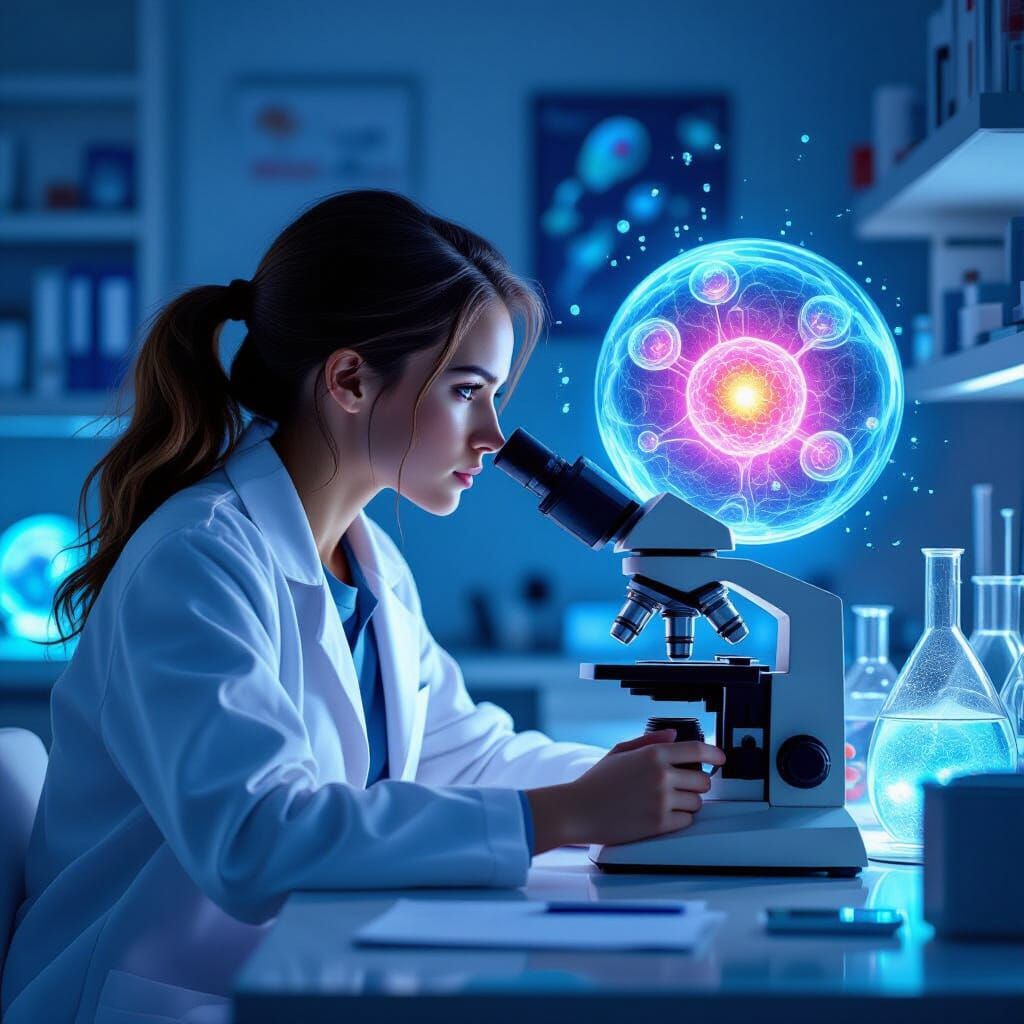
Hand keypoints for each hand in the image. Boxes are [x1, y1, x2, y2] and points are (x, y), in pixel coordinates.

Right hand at [526, 729, 725, 853]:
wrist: (578, 810)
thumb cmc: (596, 782)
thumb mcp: (620, 751)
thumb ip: (649, 741)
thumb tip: (674, 736)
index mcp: (653, 754)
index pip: (697, 751)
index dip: (714, 754)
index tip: (720, 758)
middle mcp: (661, 776)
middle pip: (702, 780)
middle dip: (695, 783)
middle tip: (681, 786)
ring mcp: (662, 800)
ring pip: (697, 802)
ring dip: (688, 802)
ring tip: (667, 802)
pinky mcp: (659, 824)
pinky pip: (686, 821)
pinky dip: (679, 819)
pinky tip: (662, 814)